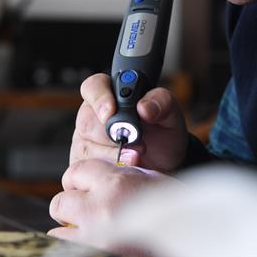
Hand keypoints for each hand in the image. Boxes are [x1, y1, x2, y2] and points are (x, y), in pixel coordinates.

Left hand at [48, 157, 176, 244]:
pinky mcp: (93, 253)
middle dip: (70, 205)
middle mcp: (101, 207)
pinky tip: (88, 243)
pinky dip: (72, 245)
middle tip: (85, 211)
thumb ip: (122, 175)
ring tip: (89, 230)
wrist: (193, 239)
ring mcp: (95, 236)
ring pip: (58, 229)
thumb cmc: (179, 209)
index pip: (75, 171)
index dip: (79, 180)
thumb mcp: (152, 181)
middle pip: (60, 201)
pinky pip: (64, 249)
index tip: (85, 187)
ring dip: (70, 229)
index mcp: (116, 182)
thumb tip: (101, 173)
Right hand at [70, 73, 187, 172]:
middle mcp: (93, 115)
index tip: (111, 112)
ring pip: (89, 147)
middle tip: (138, 144)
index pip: (93, 87)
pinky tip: (127, 169)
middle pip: (89, 121)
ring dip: (115, 156)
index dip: (99, 98)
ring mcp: (87, 140)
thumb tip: (143, 107)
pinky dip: (111, 169)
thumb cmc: (163, 134)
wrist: (165, 165)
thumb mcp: (171, 114)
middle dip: (113, 136)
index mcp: (110, 94)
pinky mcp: (85, 163)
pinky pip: (89, 168)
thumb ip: (161, 101)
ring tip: (137, 157)